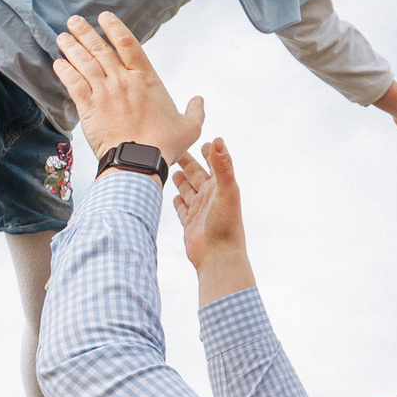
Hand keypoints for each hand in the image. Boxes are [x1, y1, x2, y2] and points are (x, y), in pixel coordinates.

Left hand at [52, 13, 205, 164]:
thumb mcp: (189, 128)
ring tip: (62, 36)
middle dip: (86, 32)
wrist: (139, 160)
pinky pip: (74, 84)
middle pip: (101, 49)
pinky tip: (57, 63)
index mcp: (146, 79)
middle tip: (73, 20)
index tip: (103, 17)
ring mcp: (105, 93)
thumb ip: (195, 111)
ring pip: (85, 63)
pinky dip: (65, 72)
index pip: (128, 44)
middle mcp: (123, 80)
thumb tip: (199, 100)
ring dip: (72, 47)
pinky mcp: (89, 108)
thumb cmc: (163, 145)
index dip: (114, 28)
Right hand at [172, 139, 255, 305]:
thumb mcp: (225, 190)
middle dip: (187, 161)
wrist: (219, 257)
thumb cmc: (226, 224)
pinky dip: (178, 202)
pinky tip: (174, 197)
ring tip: (171, 169)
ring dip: (181, 180)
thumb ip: (222, 165)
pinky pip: (182, 210)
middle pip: (196, 174)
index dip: (208, 152)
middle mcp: (210, 197)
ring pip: (188, 190)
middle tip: (175, 149)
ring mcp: (200, 211)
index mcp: (220, 187)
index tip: (201, 139)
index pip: (214, 163)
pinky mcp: (190, 224)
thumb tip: (218, 139)